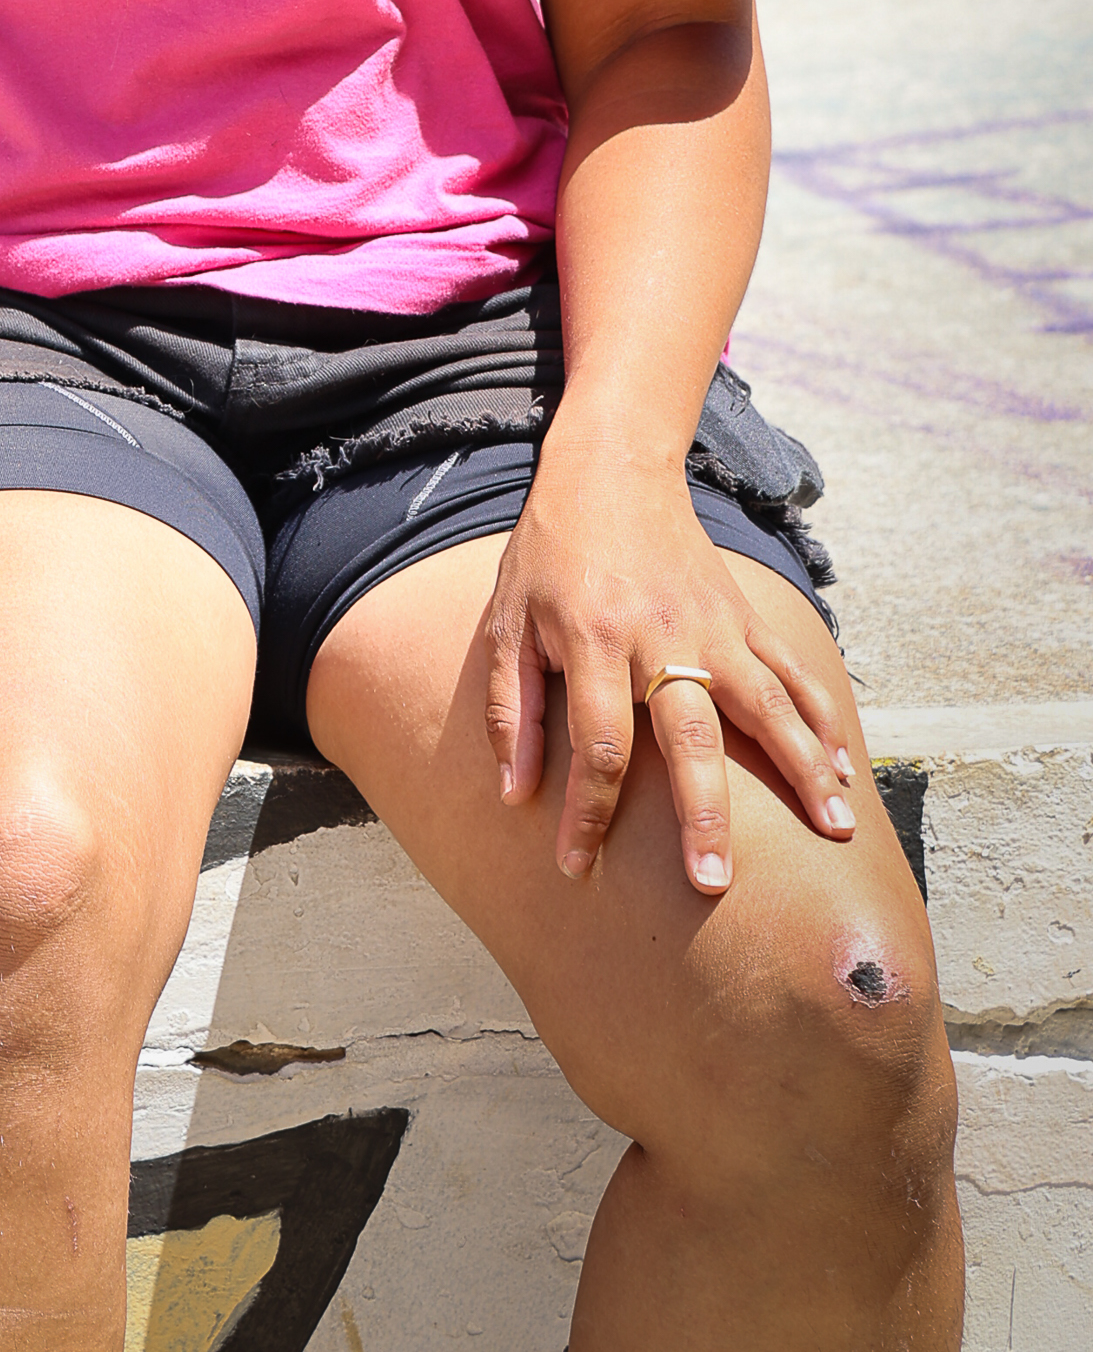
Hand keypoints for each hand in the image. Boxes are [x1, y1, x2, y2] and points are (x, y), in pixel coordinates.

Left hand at [484, 433, 857, 897]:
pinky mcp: (743, 614)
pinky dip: (821, 718)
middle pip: (689, 736)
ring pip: (766, 705)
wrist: (610, 469)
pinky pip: (790, 671)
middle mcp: (659, 635)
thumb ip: (509, 708)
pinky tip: (845, 767)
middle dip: (703, 814)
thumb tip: (514, 796)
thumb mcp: (507, 620)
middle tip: (714, 883)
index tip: (575, 868)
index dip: (585, 812)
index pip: (596, 743)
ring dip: (801, 769)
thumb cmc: (550, 552)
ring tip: (833, 831)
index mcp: (593, 638)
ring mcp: (712, 624)